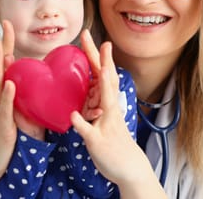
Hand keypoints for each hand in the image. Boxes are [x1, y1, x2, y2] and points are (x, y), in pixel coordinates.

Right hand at [0, 20, 17, 188]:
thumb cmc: (0, 141)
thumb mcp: (11, 115)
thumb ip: (19, 99)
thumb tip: (32, 86)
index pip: (2, 65)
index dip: (3, 45)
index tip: (4, 26)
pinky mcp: (1, 126)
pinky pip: (4, 109)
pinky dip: (7, 96)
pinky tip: (10, 83)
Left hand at [71, 30, 164, 197]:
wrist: (129, 168)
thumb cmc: (113, 140)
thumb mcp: (103, 118)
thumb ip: (94, 102)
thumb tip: (86, 90)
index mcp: (107, 101)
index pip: (101, 73)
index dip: (95, 54)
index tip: (88, 35)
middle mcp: (109, 108)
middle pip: (104, 78)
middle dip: (99, 57)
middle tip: (90, 36)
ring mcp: (106, 123)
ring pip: (105, 101)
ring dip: (103, 84)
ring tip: (102, 67)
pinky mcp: (98, 141)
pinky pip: (89, 132)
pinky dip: (82, 124)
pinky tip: (73, 116)